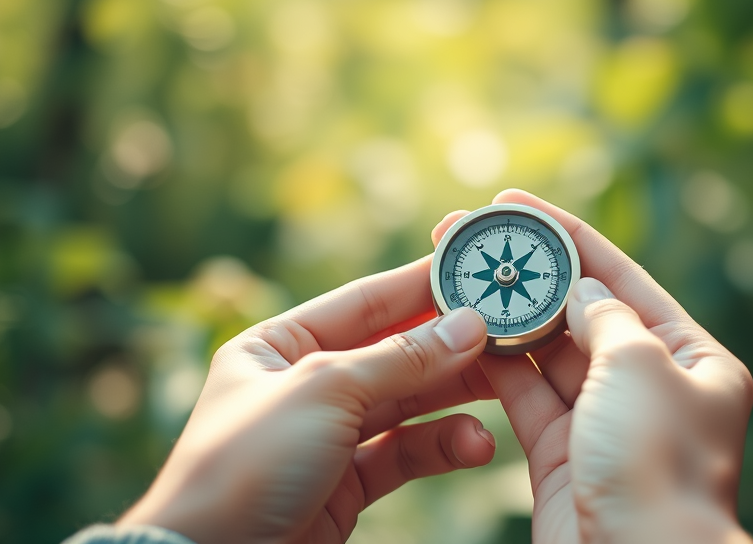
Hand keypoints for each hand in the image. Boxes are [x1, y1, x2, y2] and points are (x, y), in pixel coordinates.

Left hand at [118, 257, 497, 543]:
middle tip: (507, 331)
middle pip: (392, 352)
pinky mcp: (347, 483)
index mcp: (278, 345)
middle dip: (449, 345)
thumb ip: (401, 359)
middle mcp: (304, 384)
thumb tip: (468, 324)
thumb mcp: (323, 393)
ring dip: (456, 396)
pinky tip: (476, 444)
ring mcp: (327, 434)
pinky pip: (405, 452)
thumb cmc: (245, 465)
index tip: (474, 269)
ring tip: (504, 386)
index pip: (363, 303)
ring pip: (406, 403)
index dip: (419, 285)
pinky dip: (442, 447)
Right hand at [432, 190, 752, 543]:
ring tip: (458, 279)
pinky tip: (465, 334)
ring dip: (506, 319)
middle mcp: (650, 385)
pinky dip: (497, 367)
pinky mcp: (563, 454)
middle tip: (473, 238)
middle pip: (581, 313)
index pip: (624, 278)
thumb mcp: (639, 366)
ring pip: (548, 355)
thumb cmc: (656, 464)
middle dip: (528, 276)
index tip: (517, 204)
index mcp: (693, 358)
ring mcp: (604, 420)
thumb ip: (606, 317)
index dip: (570, 236)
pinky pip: (527, 397)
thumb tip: (582, 291)